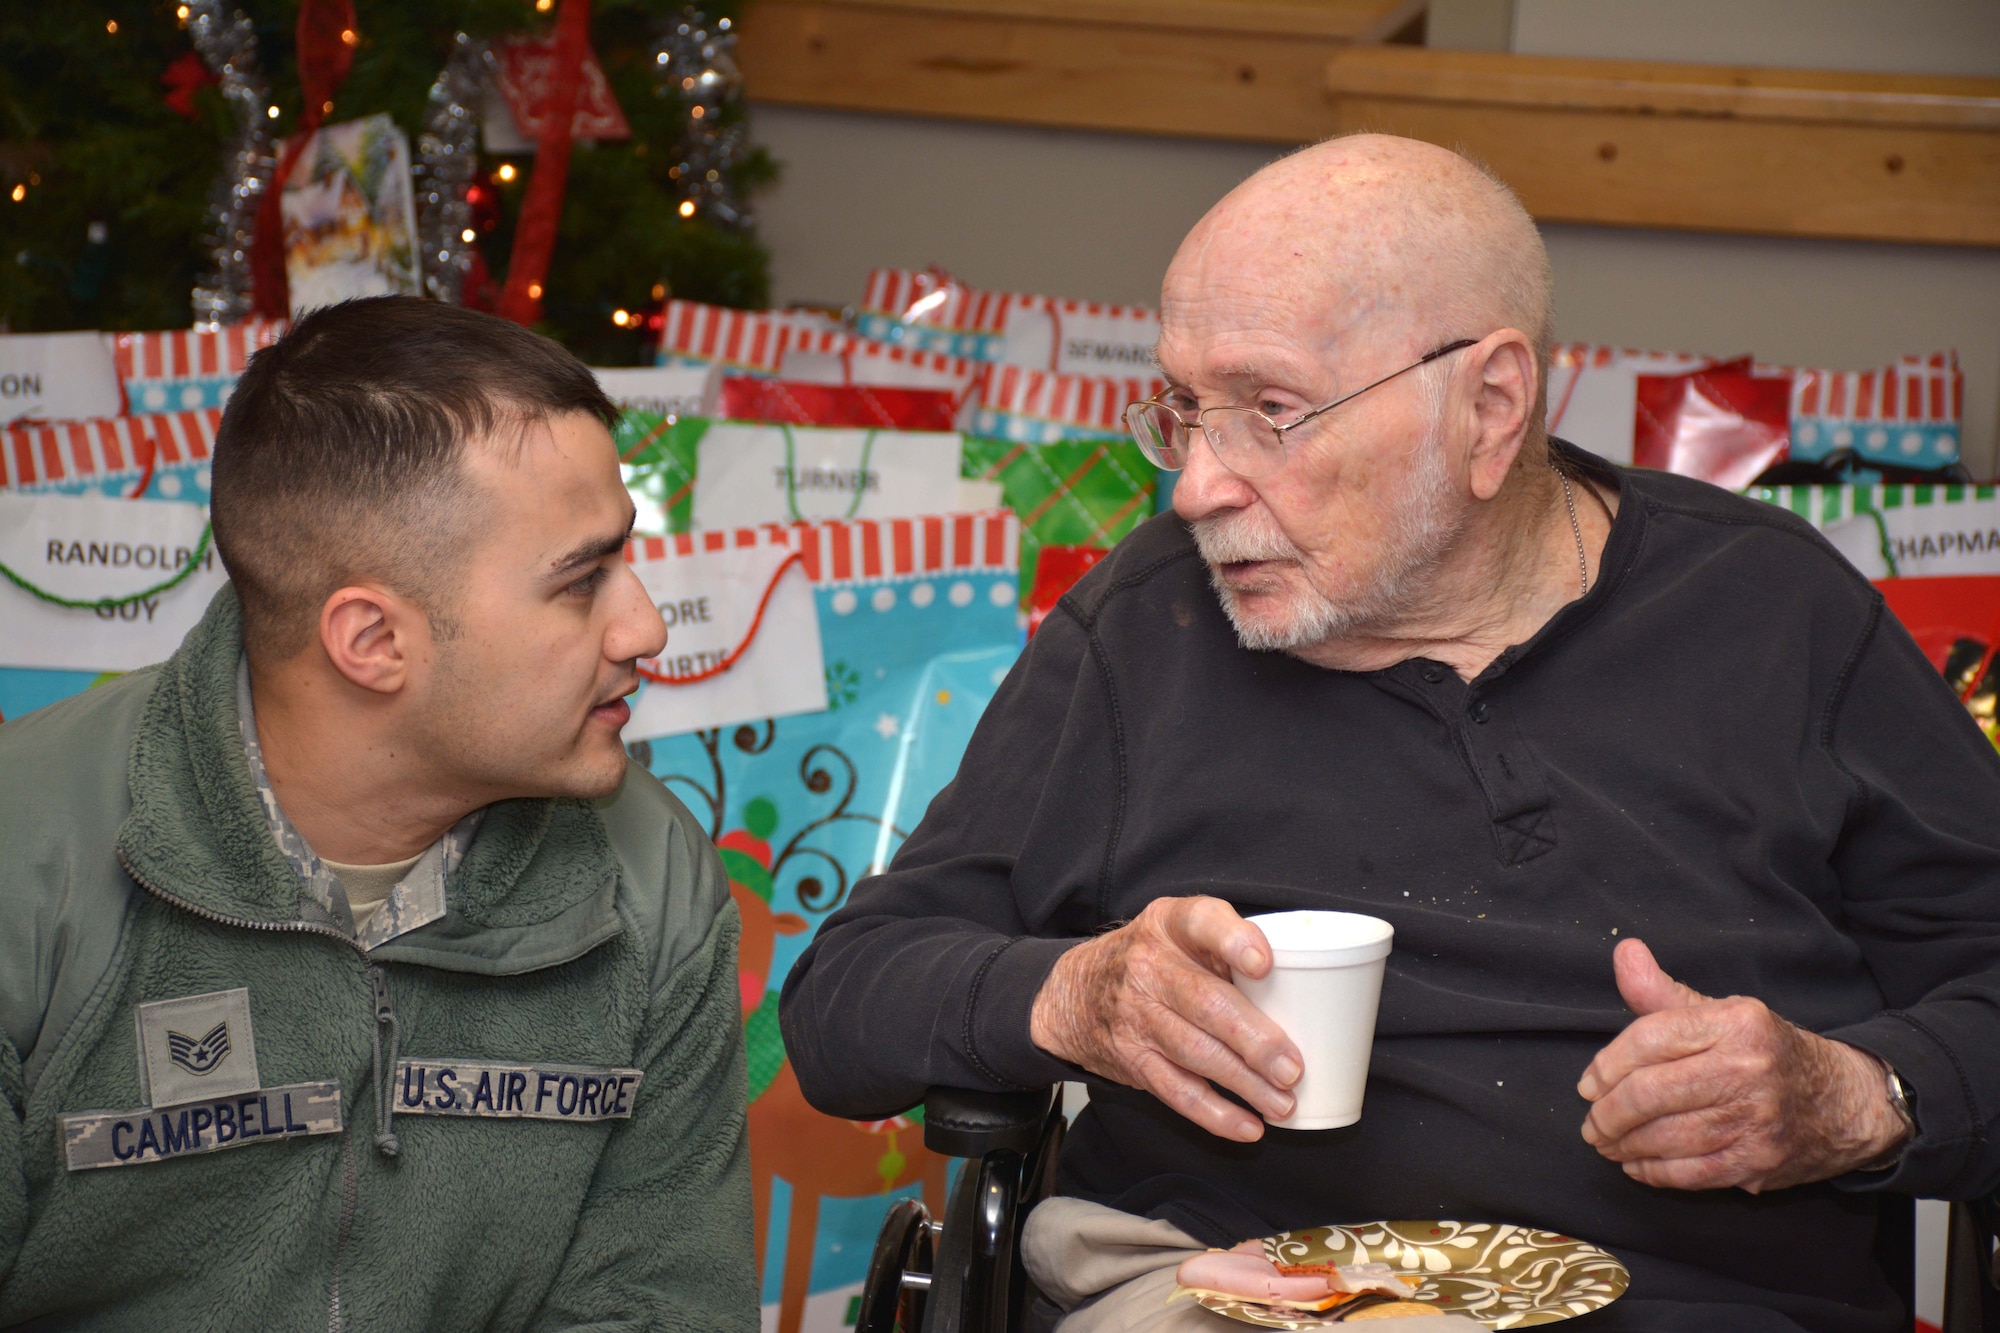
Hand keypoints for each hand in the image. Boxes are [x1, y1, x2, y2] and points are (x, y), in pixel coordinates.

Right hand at [1029, 896, 1301, 1141]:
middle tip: (1293, 1068)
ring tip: (1284, 1103)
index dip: (1233, 941)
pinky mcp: (1134, 1059)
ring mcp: (1137, 1016)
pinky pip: (1178, 1091)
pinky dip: (1216, 1114)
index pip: (1202, 921)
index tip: (1264, 964)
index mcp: (1170, 924)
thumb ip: (1228, 946)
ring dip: (1245, 1083)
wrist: (1077, 993)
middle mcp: (1149, 967)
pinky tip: (1249, 1125)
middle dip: (1254, 1040)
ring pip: (1196, 1053)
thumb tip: (1306, 987)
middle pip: (1205, 1003)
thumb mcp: (1178, 931)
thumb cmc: (1153, 959)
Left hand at [1577, 938, 1909, 1191]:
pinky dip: (1654, 1172)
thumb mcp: (1721, 1012)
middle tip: (1591, 1123)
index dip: (1607, 1064)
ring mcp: (1757, 1119)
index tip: (1588, 1084)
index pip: (1650, 1038)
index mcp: (1736, 1023)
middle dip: (1608, 1113)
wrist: (1844, 1102)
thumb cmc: (1766, 1052)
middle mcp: (1748, 1068)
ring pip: (1667, 1137)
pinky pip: (1692, 1173)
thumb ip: (1663, 991)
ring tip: (1606, 1143)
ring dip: (1624, 1144)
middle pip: (1651, 1093)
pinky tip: (1636, 1164)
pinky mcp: (1761, 1161)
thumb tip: (1623, 952)